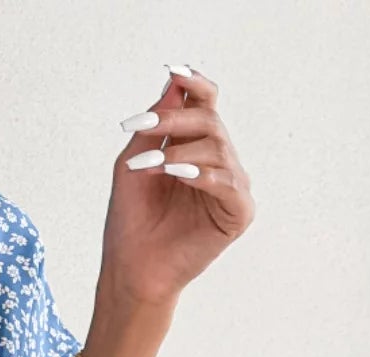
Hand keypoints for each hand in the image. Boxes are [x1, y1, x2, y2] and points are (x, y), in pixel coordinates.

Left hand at [100, 65, 254, 307]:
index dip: (195, 86)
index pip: (205, 105)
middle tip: (143, 128)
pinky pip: (229, 183)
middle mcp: (218, 164)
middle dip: (175, 121)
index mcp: (195, 149)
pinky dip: (202, 175)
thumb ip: (153, 126)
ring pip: (217, 148)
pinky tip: (176, 176)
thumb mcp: (133, 164)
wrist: (132, 271)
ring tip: (148, 166)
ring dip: (179, 152)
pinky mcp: (238, 214)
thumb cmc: (131, 222)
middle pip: (210, 122)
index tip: (174, 72)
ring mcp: (231, 188)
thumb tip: (174, 82)